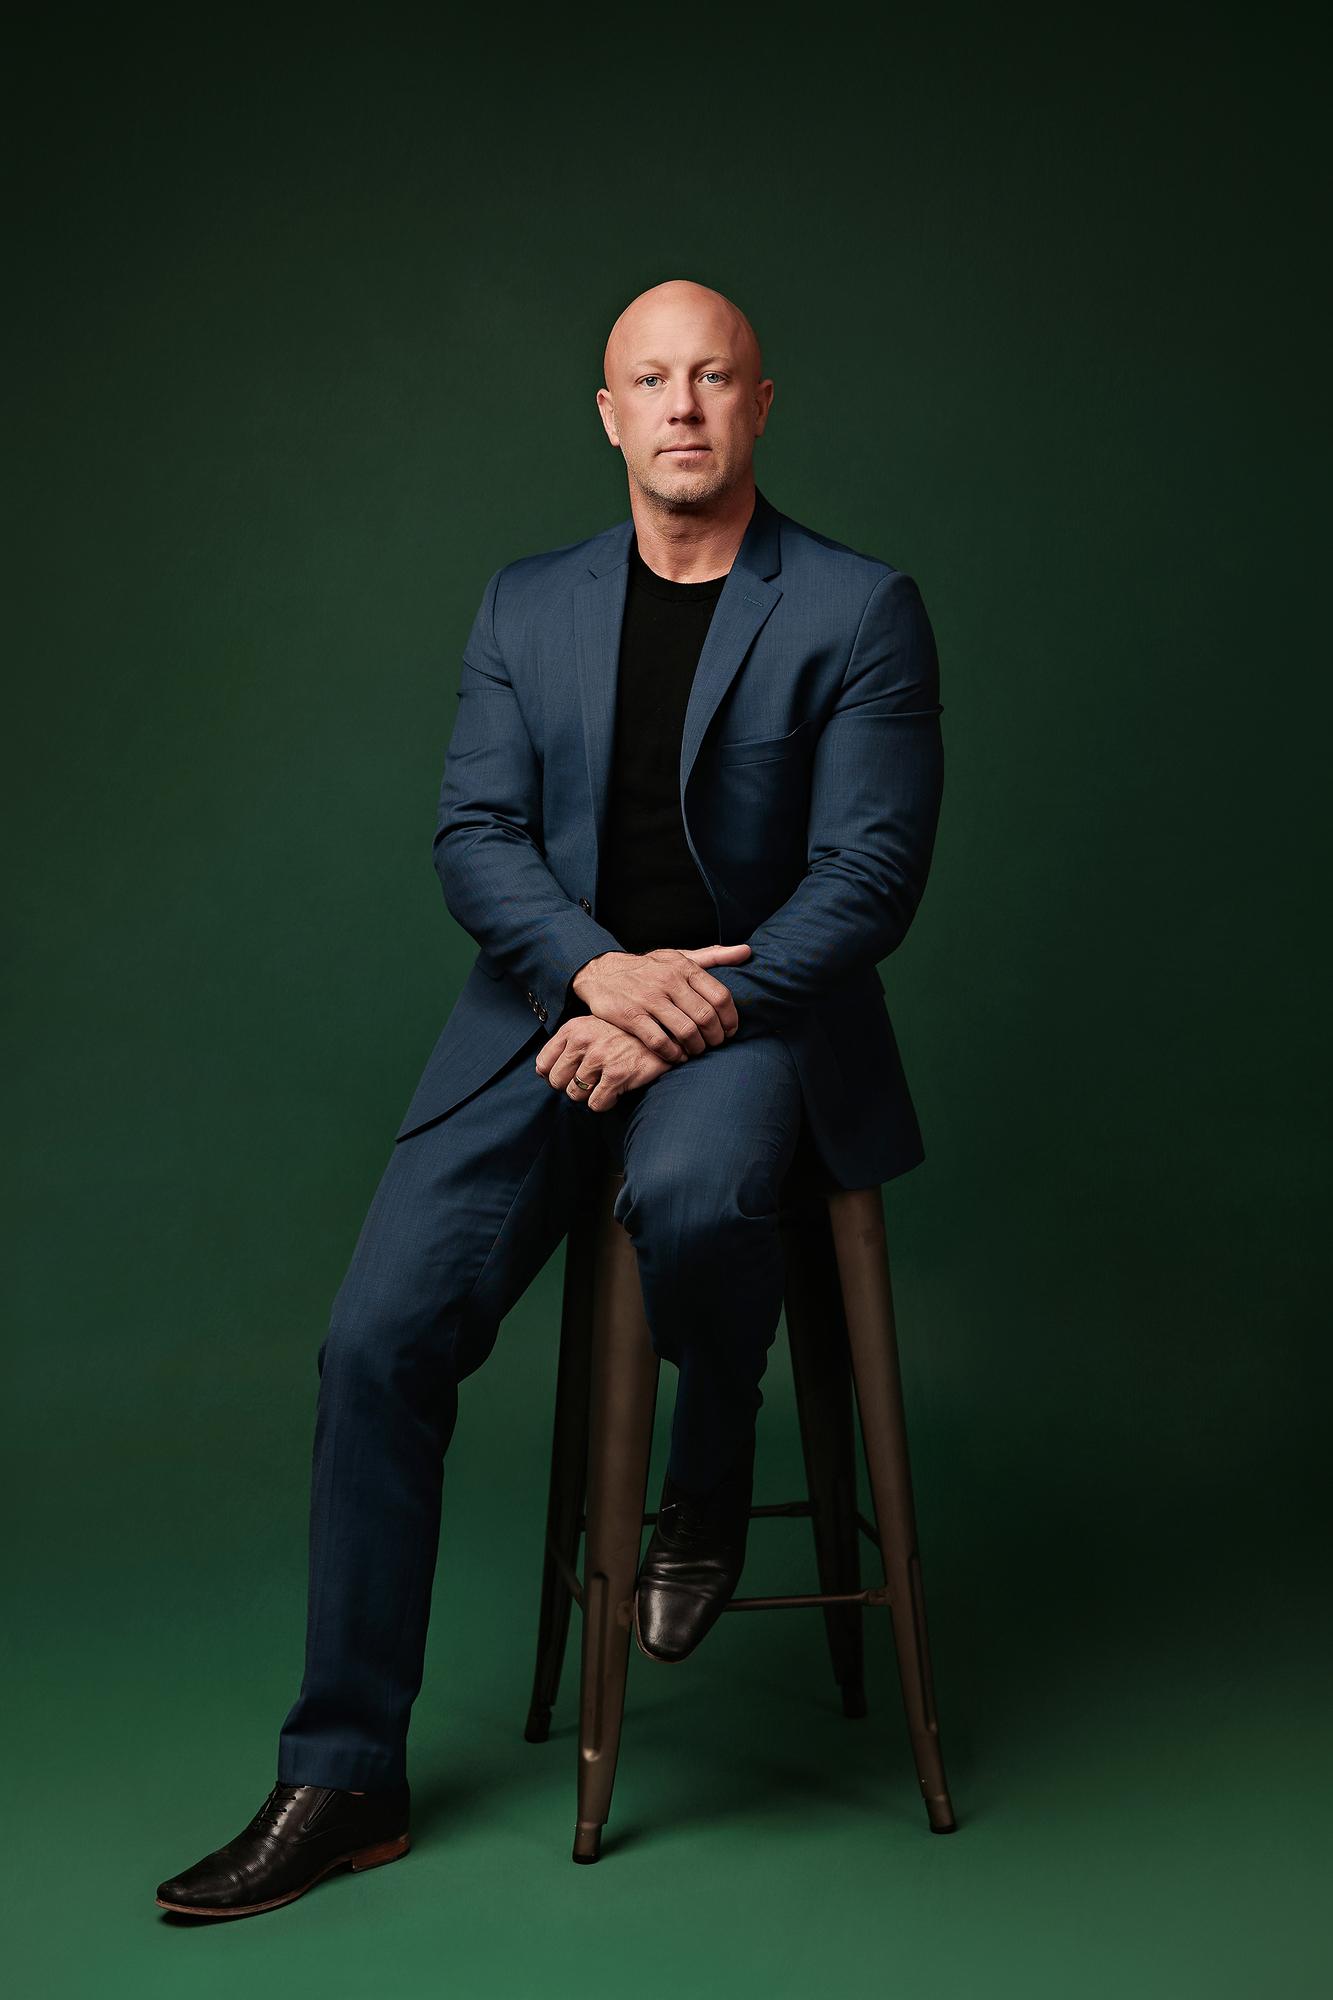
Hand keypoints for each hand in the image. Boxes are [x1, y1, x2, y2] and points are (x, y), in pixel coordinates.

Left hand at [535, 1015, 673, 1108]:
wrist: (663, 1034)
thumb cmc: (624, 1035)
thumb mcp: (592, 1028)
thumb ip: (566, 1045)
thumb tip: (541, 1072)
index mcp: (573, 1028)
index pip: (542, 1064)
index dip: (553, 1075)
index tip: (569, 1075)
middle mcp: (583, 1040)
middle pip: (556, 1082)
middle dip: (571, 1087)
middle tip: (591, 1081)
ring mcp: (600, 1057)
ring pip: (575, 1095)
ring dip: (590, 1095)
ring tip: (606, 1083)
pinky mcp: (617, 1074)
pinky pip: (596, 1104)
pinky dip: (605, 1103)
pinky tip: (617, 1090)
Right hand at [570, 943, 752, 1060]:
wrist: (601, 972)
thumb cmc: (648, 968)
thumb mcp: (679, 956)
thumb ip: (713, 956)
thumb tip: (747, 952)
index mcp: (684, 967)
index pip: (721, 996)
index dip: (730, 1019)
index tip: (729, 1031)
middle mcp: (668, 981)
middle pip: (706, 1017)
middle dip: (715, 1038)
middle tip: (714, 1045)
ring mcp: (649, 999)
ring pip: (686, 1032)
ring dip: (696, 1048)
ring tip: (696, 1051)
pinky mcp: (631, 1016)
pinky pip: (660, 1042)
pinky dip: (673, 1054)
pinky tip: (676, 1056)